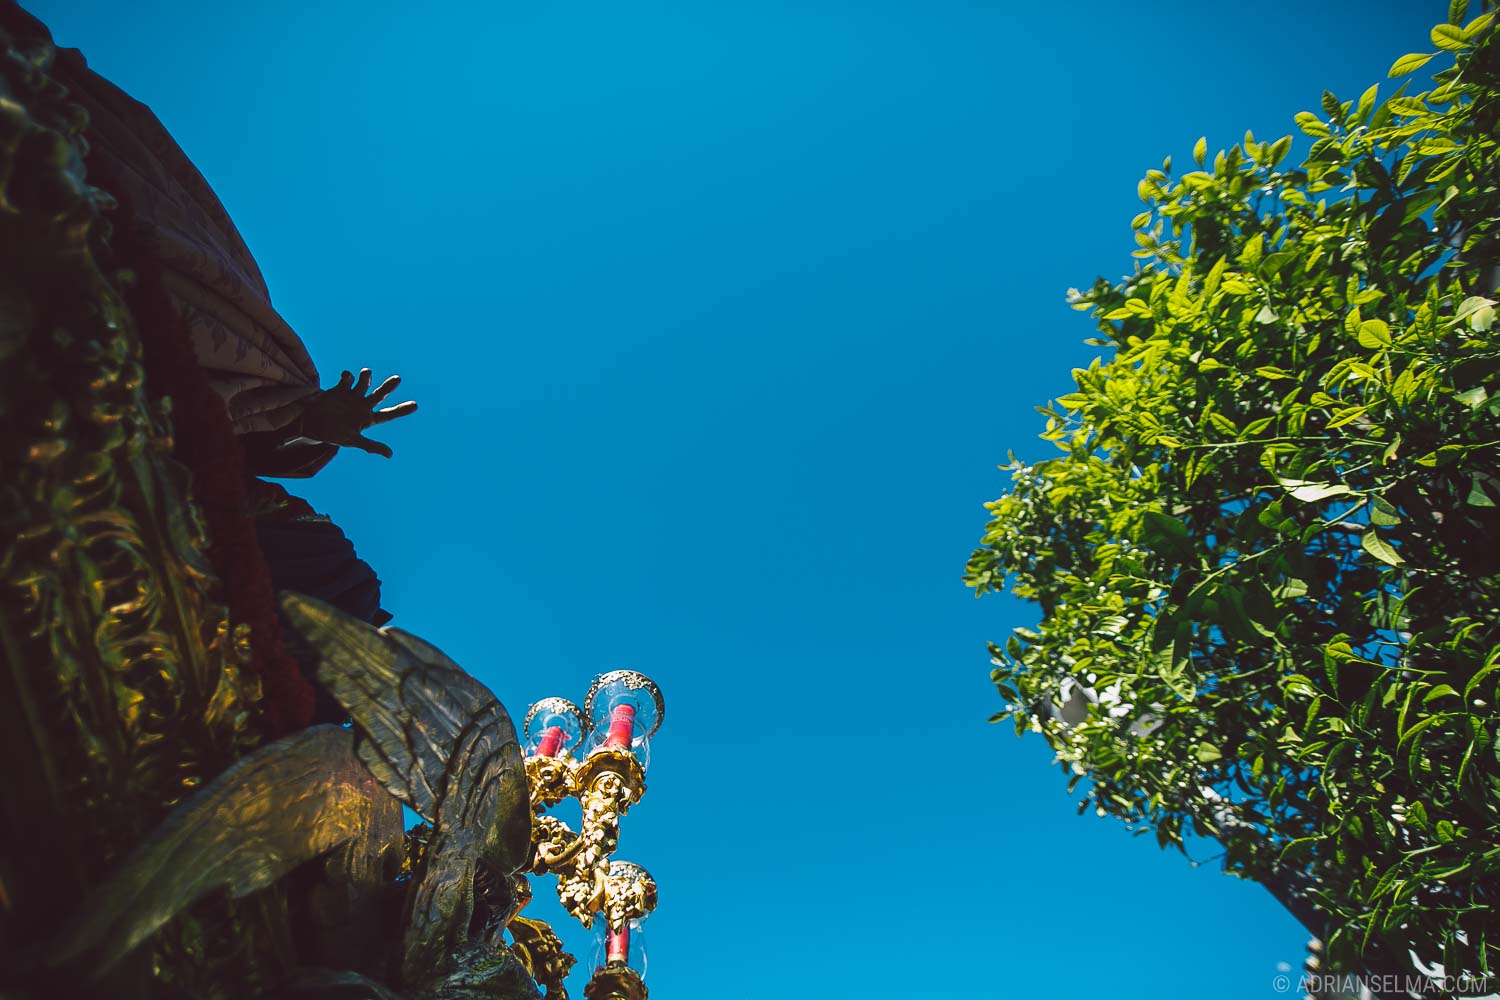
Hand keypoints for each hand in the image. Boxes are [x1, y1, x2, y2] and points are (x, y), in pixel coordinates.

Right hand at [298, 368, 416, 457]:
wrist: (310, 425)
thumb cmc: (332, 434)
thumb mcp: (352, 441)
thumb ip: (371, 446)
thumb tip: (391, 455)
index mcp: (368, 419)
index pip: (388, 414)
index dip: (401, 410)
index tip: (416, 405)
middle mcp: (362, 406)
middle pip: (380, 395)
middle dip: (388, 386)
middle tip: (398, 379)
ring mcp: (352, 397)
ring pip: (364, 383)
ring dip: (366, 377)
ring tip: (366, 373)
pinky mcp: (340, 389)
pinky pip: (347, 379)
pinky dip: (348, 376)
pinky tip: (346, 377)